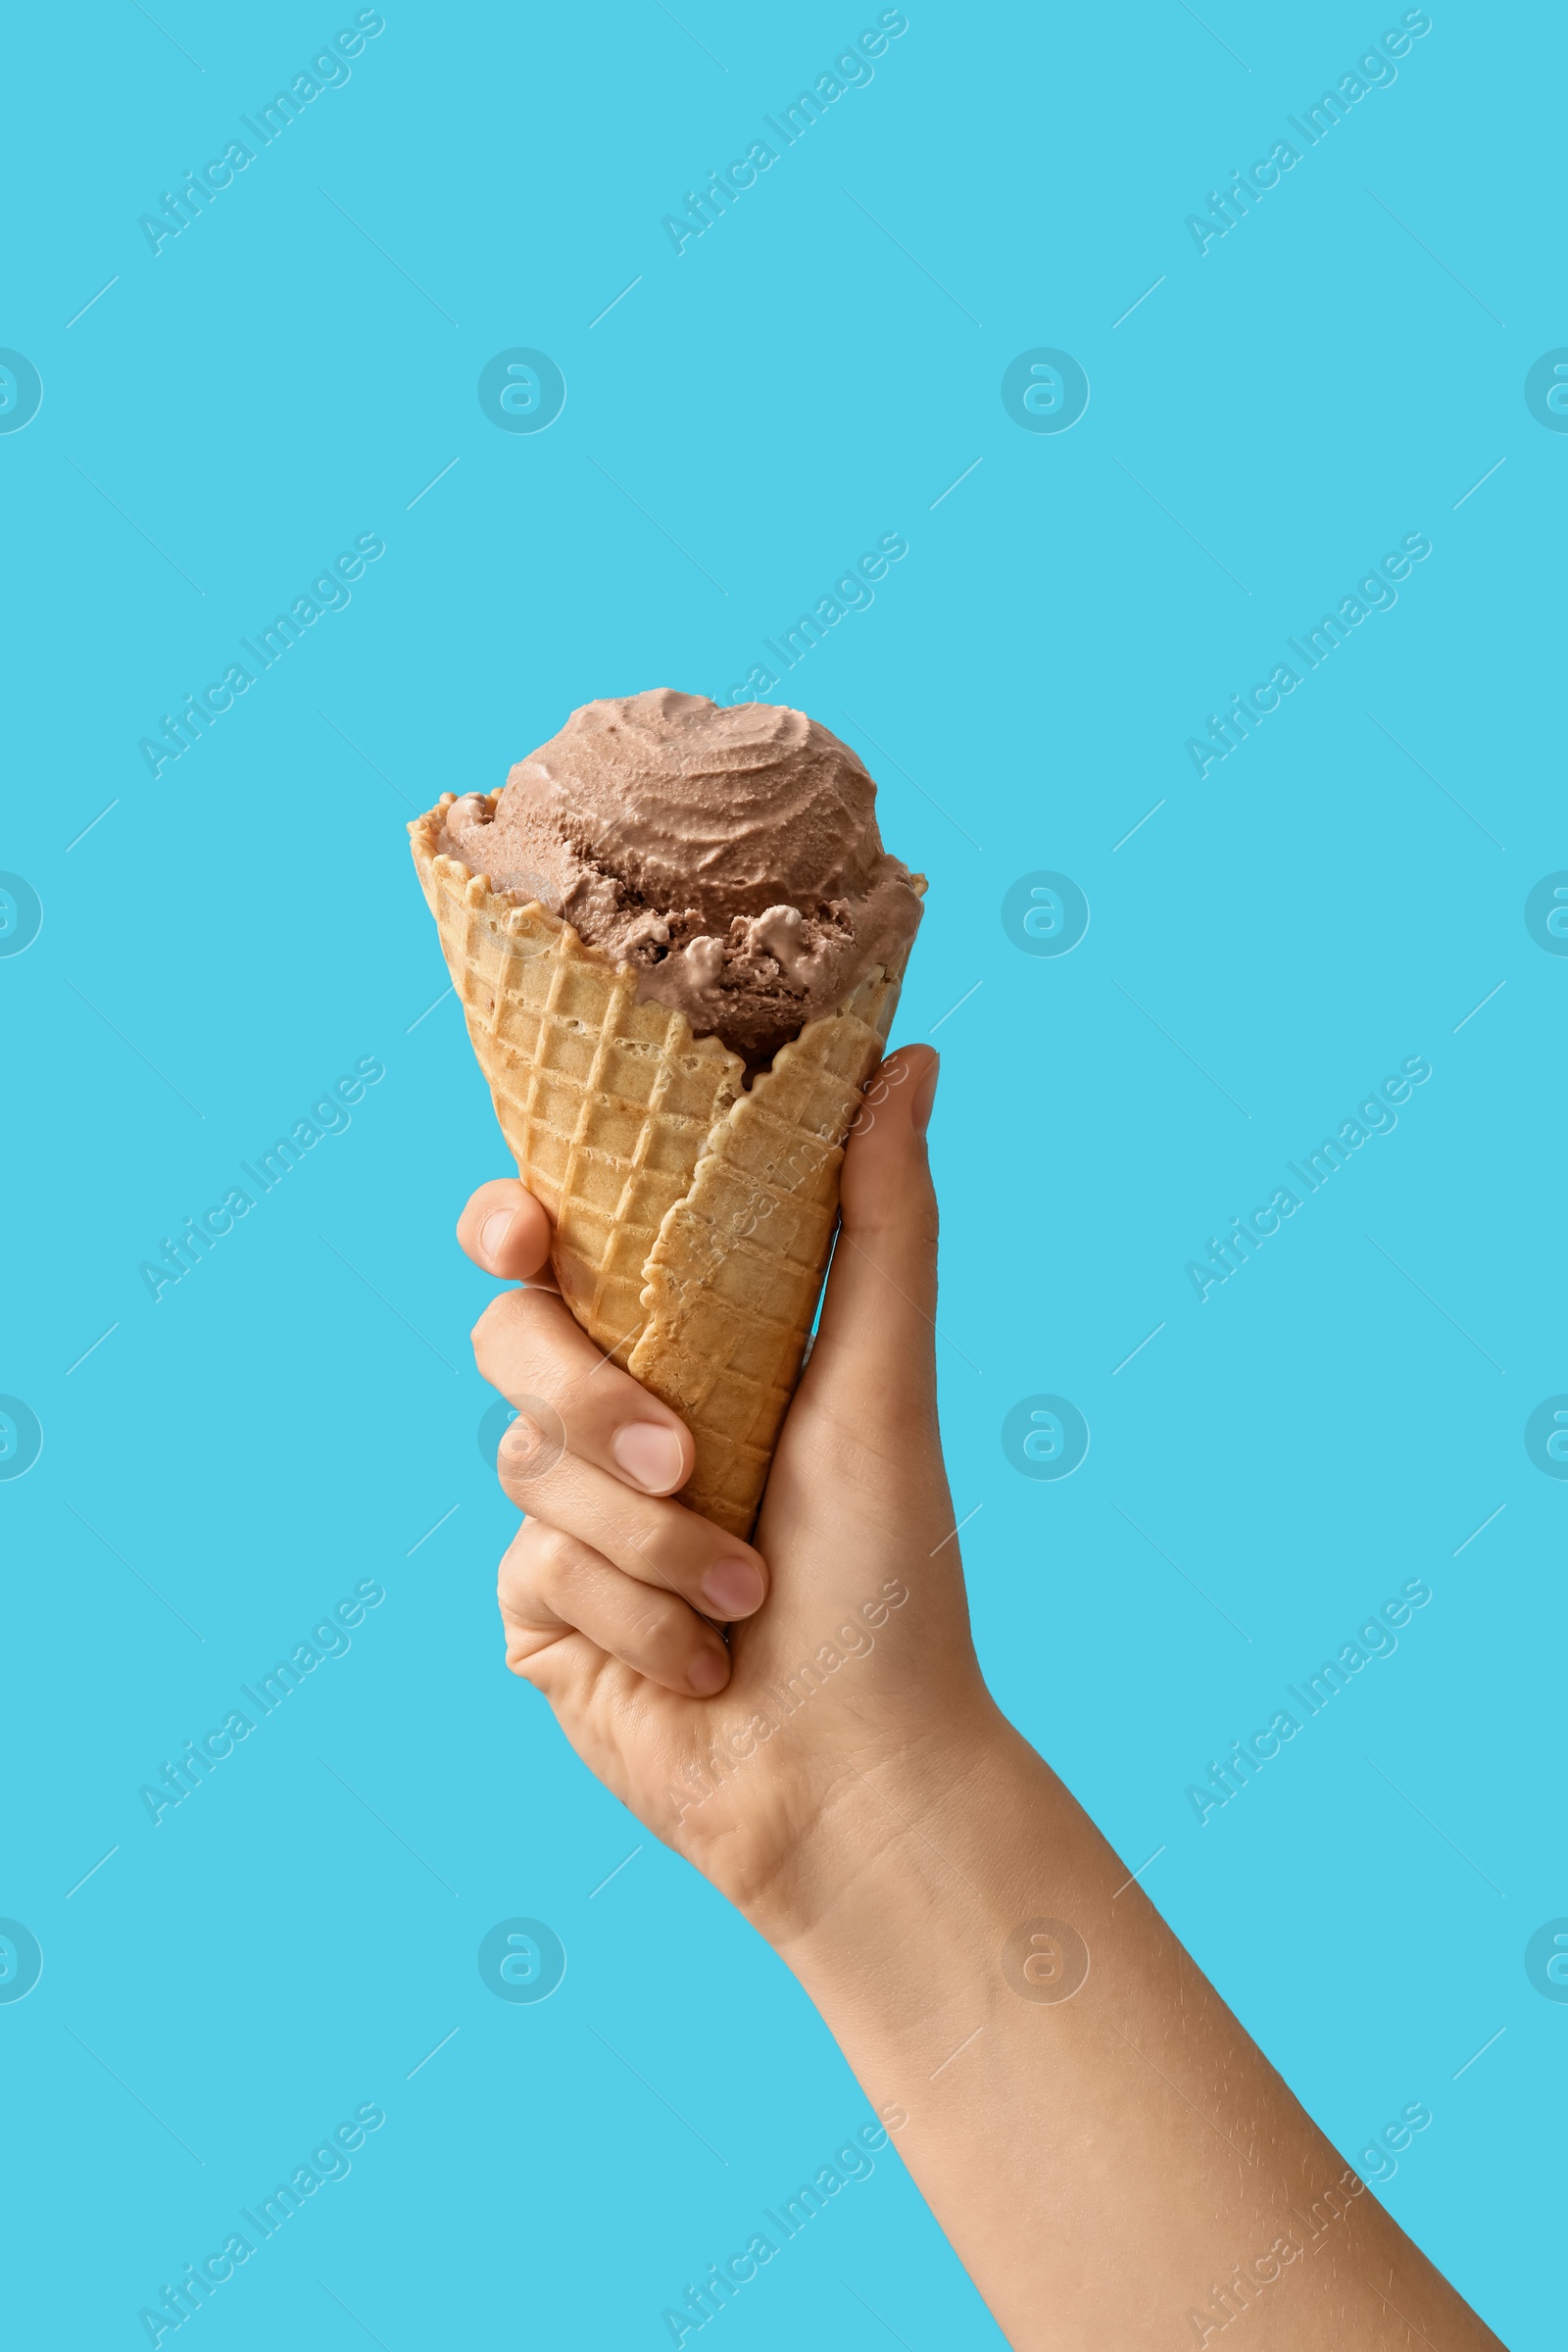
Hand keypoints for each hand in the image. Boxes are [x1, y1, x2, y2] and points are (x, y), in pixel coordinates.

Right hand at [459, 1046, 999, 1936]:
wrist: (857, 1772)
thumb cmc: (889, 1575)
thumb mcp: (884, 1384)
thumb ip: (883, 1219)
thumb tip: (913, 1053)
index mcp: (688, 1346)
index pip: (563, 1248)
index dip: (516, 1221)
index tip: (529, 1228)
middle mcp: (615, 1419)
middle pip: (512, 1341)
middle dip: (595, 1400)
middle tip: (685, 1459)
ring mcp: (566, 1520)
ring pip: (528, 1465)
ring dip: (654, 1542)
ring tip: (746, 1600)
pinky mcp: (536, 1617)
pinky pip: (532, 1571)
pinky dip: (635, 1616)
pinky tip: (701, 1665)